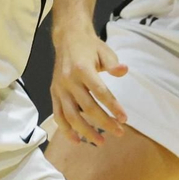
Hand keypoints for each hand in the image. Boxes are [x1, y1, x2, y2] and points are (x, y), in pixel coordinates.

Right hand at [49, 27, 128, 145]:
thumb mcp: (104, 50)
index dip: (113, 106)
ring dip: (85, 131)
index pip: (100, 92)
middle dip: (104, 122)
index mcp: (82, 68)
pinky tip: (77, 140)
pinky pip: (58, 115)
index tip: (124, 119)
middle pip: (87, 107)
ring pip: (71, 115)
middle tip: (119, 132)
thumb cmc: (90, 46)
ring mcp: (59, 88)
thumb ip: (113, 63)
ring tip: (100, 142)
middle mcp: (68, 80)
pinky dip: (65, 130)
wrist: (68, 38)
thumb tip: (124, 70)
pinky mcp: (53, 93)